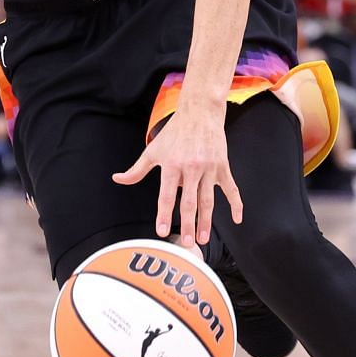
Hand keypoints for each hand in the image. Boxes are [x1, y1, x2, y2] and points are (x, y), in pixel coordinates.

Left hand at [112, 103, 240, 250]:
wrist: (200, 113)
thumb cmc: (174, 133)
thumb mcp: (153, 150)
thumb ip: (137, 170)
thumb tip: (117, 179)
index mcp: (171, 165)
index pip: (166, 194)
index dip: (163, 213)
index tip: (161, 230)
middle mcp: (191, 167)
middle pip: (189, 201)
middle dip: (188, 223)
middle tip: (188, 243)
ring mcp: (209, 168)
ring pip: (208, 199)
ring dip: (207, 220)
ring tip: (204, 238)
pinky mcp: (222, 166)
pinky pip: (231, 188)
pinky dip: (236, 204)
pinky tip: (238, 219)